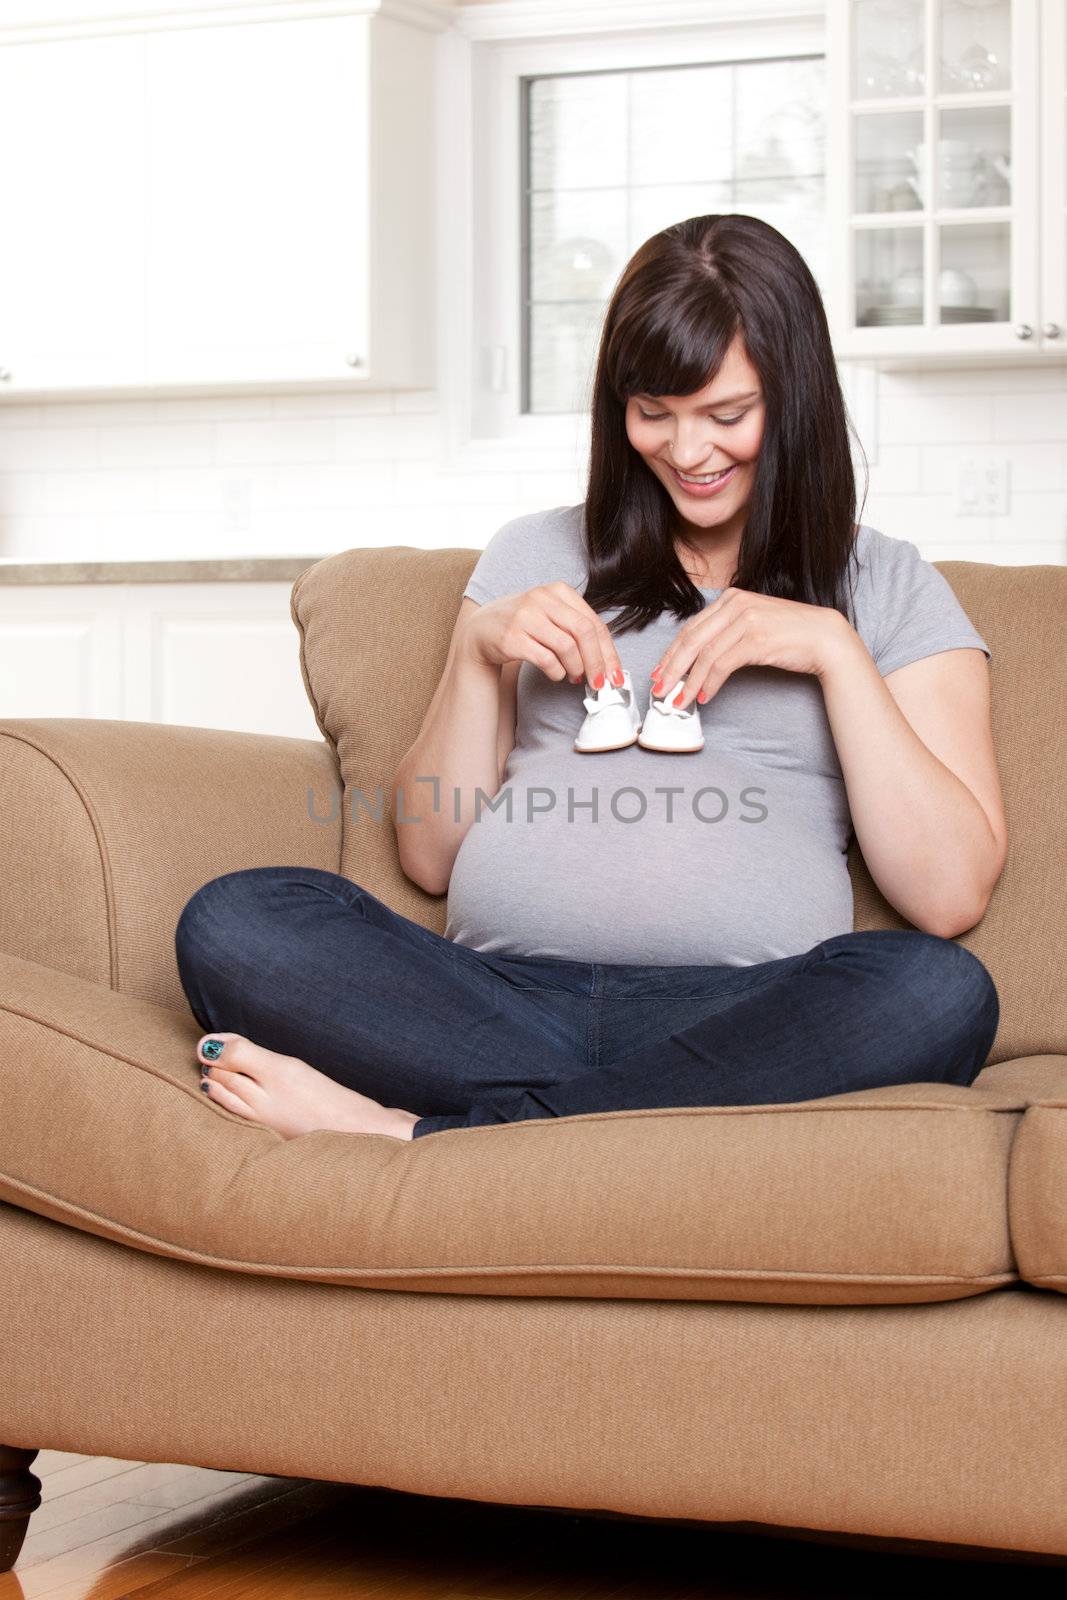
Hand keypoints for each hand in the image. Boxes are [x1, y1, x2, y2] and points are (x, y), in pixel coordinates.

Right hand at [460, 581, 625, 690]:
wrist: (481, 630)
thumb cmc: (523, 625)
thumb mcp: (551, 616)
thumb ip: (577, 629)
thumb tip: (606, 661)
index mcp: (558, 591)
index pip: (593, 622)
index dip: (608, 652)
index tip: (614, 675)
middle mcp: (541, 599)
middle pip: (584, 632)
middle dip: (597, 662)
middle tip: (600, 683)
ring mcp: (525, 617)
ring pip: (567, 647)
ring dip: (576, 668)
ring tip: (574, 677)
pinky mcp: (512, 637)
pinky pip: (546, 659)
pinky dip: (557, 672)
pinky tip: (556, 675)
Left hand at [649, 588, 854, 709]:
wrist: (825, 637)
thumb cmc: (790, 634)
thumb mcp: (754, 623)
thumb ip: (727, 631)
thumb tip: (699, 657)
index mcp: (731, 598)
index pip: (691, 628)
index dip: (671, 653)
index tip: (659, 672)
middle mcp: (736, 604)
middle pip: (691, 641)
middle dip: (671, 669)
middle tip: (659, 690)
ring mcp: (746, 620)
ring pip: (704, 655)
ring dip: (687, 682)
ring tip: (678, 701)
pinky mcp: (756, 639)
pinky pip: (722, 665)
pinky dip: (710, 683)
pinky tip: (704, 697)